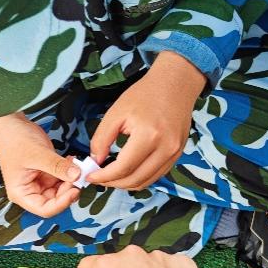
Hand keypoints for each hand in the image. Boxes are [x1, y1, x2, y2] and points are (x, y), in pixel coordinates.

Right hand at [0, 113, 80, 218]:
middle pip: (55, 201)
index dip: (61, 204)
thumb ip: (58, 167)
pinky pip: (62, 178)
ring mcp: (39, 182)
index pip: (45, 209)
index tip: (74, 190)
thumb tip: (77, 176)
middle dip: (68, 190)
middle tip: (79, 175)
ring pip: (61, 190)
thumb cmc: (14, 140)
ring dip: (71, 180)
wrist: (10, 124)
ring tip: (77, 165)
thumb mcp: (38, 154)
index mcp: (21, 193)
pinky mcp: (46, 173)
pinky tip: (73, 161)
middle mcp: (30, 191)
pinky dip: (70, 172)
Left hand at [87, 52, 204, 189]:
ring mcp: (174, 153)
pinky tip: (126, 171)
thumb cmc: (145, 94)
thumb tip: (95, 161)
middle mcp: (166, 148)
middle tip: (97, 178)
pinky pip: (155, 175)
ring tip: (110, 176)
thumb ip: (101, 139)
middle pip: (135, 180)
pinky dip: (139, 178)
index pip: (123, 168)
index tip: (90, 176)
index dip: (104, 176)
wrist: (175, 84)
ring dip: (125, 183)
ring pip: (146, 182)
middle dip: (112, 183)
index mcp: (149, 135)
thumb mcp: (116, 113)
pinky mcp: (177, 155)